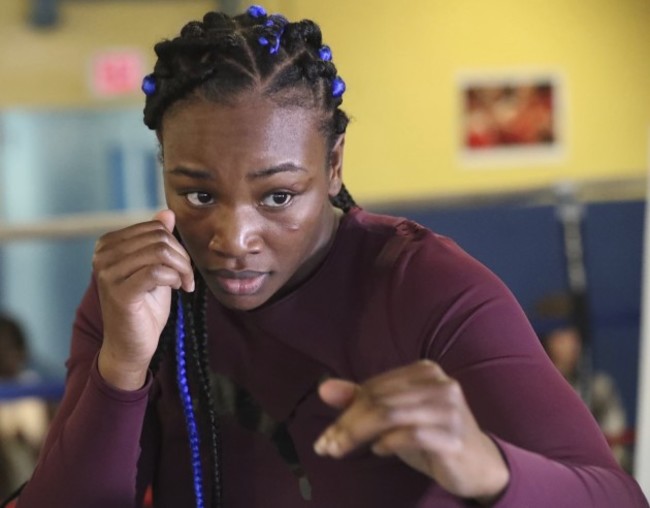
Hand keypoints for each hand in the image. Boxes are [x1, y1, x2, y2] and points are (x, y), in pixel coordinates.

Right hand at [94, 210, 193, 389]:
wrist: (132, 345)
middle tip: (187, 277)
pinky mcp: (119, 291)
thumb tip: (167, 212)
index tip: (183, 267)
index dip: (176, 245)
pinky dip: (175, 278)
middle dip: (182, 256)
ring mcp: (107, 273)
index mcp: (108, 244)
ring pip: (160, 252)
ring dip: (182, 268)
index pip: (154, 228)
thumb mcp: (154, 267)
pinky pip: (157, 271)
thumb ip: (157, 241)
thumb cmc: (144, 306)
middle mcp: (102, 255)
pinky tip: (178, 288)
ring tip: (184, 283)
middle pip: (159, 238)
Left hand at [314, 360, 509, 503]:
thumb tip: (323, 389)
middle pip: (379, 400)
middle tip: (326, 447)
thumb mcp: (395, 417)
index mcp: (424, 371)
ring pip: (390, 414)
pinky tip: (379, 451)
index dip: (346, 410)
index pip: (374, 387)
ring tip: (340, 450)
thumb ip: (362, 400)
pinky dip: (388, 442)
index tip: (326, 435)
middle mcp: (439, 383)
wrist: (479, 465)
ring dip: (358, 434)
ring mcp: (449, 408)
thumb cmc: (432, 437)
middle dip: (346, 424)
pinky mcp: (453, 436)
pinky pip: (411, 435)